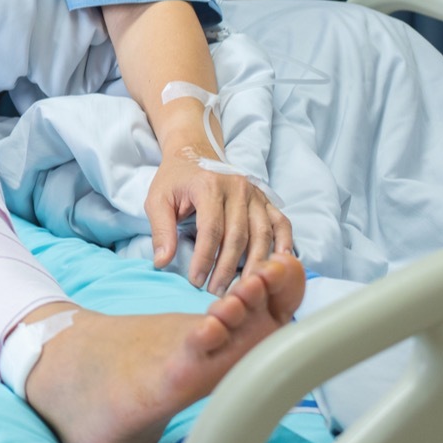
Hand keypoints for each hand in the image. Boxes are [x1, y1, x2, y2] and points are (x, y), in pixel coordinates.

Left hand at [146, 145, 291, 295]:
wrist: (194, 150)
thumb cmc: (175, 178)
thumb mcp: (157, 199)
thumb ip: (161, 230)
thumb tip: (162, 262)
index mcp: (209, 186)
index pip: (211, 230)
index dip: (205, 258)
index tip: (196, 281)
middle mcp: (237, 188)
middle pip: (238, 236)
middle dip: (228, 268)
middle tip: (217, 292)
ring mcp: (255, 193)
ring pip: (262, 233)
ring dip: (255, 264)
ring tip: (244, 288)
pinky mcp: (264, 198)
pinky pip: (280, 222)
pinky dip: (284, 243)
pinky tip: (280, 264)